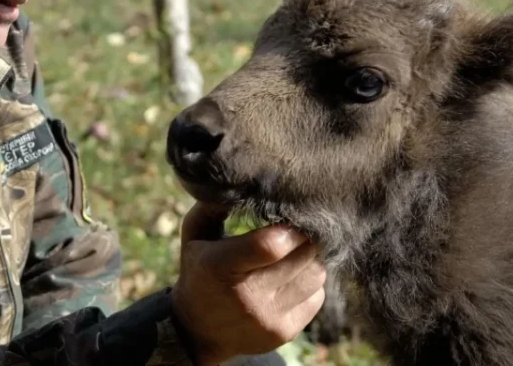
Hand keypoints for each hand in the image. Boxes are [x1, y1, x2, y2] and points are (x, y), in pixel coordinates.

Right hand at [170, 202, 325, 364]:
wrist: (198, 330)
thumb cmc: (199, 269)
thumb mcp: (195, 234)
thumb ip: (213, 205)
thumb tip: (243, 179)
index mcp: (220, 266)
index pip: (270, 244)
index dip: (289, 226)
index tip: (289, 213)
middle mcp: (246, 296)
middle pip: (302, 255)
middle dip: (304, 237)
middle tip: (295, 228)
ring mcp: (268, 318)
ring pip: (316, 274)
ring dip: (309, 259)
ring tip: (291, 253)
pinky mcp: (285, 332)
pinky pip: (318, 296)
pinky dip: (310, 282)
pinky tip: (291, 277)